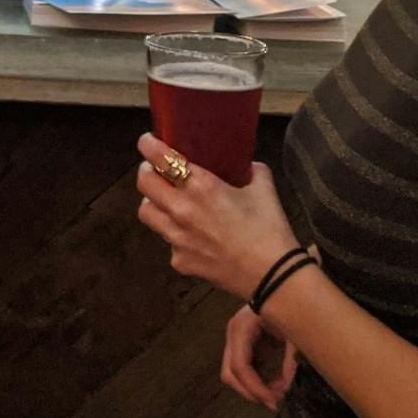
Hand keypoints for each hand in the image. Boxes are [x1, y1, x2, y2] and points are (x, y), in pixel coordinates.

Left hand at [133, 132, 300, 298]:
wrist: (274, 277)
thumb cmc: (270, 230)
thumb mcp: (264, 189)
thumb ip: (251, 170)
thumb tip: (246, 165)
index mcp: (201, 186)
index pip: (160, 158)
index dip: (148, 145)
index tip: (147, 141)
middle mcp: (181, 210)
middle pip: (143, 182)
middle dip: (147, 171)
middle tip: (157, 170)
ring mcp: (177, 238)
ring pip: (146, 212)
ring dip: (153, 202)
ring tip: (167, 201)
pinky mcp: (180, 261)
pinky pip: (167, 242)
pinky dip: (175, 235)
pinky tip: (192, 236)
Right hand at [221, 306, 297, 410]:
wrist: (283, 285)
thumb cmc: (290, 303)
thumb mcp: (294, 332)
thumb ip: (290, 361)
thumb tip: (286, 388)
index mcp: (242, 328)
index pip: (240, 366)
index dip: (255, 388)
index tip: (274, 402)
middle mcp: (233, 334)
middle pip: (229, 373)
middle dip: (250, 392)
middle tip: (274, 403)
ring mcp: (234, 339)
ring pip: (232, 374)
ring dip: (253, 388)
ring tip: (278, 392)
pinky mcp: (241, 343)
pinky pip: (242, 368)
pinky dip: (256, 380)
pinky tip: (274, 382)